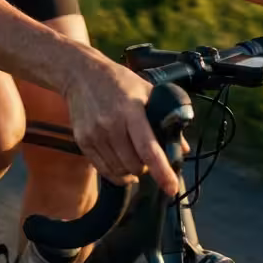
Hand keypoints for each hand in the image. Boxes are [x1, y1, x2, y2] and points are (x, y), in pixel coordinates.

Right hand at [63, 57, 182, 196]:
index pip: (148, 149)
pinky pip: (103, 169)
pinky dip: (116, 173)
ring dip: (132, 172)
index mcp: (131, 110)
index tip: (171, 188)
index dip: (162, 172)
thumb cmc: (118, 82)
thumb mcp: (146, 91)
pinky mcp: (83, 141)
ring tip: (135, 161)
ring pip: (119, 170)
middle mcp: (111, 124)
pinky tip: (122, 166)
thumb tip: (181, 146)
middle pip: (134, 165)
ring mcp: (94, 134)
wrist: (81, 74)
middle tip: (150, 160)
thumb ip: (165, 117)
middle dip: (147, 169)